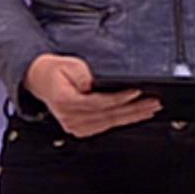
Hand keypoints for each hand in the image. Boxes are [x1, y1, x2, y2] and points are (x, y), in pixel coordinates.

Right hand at [24, 54, 159, 136]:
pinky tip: (136, 116)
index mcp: (66, 101)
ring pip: (110, 123)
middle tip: (153, 103)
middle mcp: (70, 118)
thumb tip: (91, 85)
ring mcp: (75, 126)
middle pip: (108, 115)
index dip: (119, 98)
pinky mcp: (81, 129)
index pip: (98, 102)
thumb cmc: (56, 71)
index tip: (136, 92)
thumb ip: (81, 75)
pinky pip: (106, 126)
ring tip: (151, 109)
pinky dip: (123, 120)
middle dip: (134, 109)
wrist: (41, 80)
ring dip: (133, 116)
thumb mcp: (69, 65)